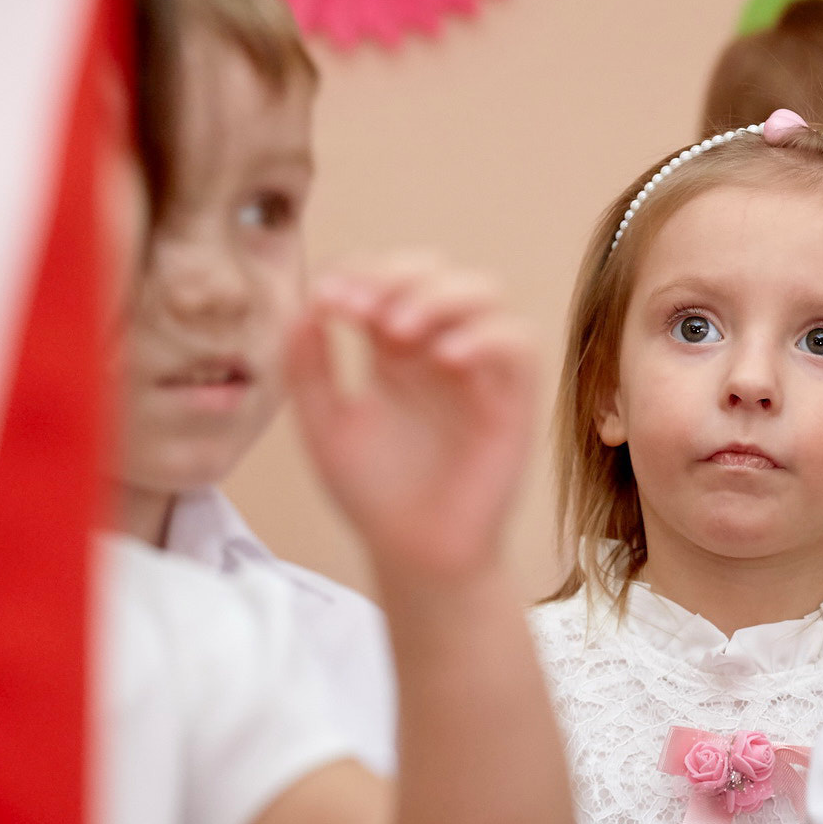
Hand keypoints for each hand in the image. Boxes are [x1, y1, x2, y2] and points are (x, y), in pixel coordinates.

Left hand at [286, 255, 535, 585]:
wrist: (414, 553)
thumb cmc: (376, 495)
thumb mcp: (324, 423)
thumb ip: (308, 366)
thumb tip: (305, 305)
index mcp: (394, 353)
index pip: (387, 279)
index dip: (360, 273)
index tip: (327, 300)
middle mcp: (438, 351)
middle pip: (437, 271)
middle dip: (398, 274)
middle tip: (361, 309)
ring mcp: (478, 371)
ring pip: (484, 292)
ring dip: (440, 295)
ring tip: (396, 330)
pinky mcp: (511, 399)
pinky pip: (517, 343)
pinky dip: (485, 335)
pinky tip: (444, 358)